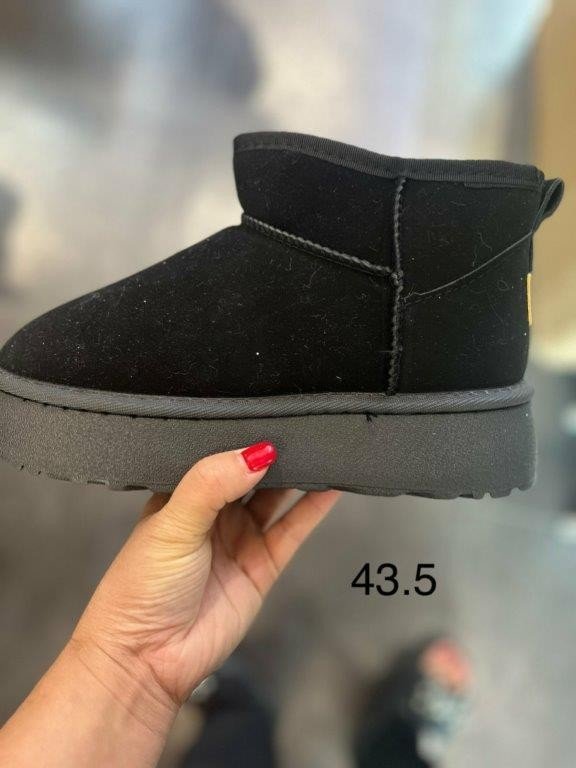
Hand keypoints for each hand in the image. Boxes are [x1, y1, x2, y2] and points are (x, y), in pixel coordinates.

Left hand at [73, 443, 339, 708]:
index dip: (241, 436)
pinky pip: (294, 528)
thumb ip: (211, 483)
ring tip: (322, 448)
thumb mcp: (172, 523)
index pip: (218, 455)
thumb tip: (255, 453)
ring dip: (299, 475)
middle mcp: (213, 513)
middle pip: (252, 473)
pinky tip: (331, 485)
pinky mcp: (262, 564)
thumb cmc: (140, 590)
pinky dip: (314, 507)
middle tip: (300, 427)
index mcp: (181, 495)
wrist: (148, 659)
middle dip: (274, 452)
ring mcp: (239, 538)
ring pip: (277, 497)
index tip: (267, 414)